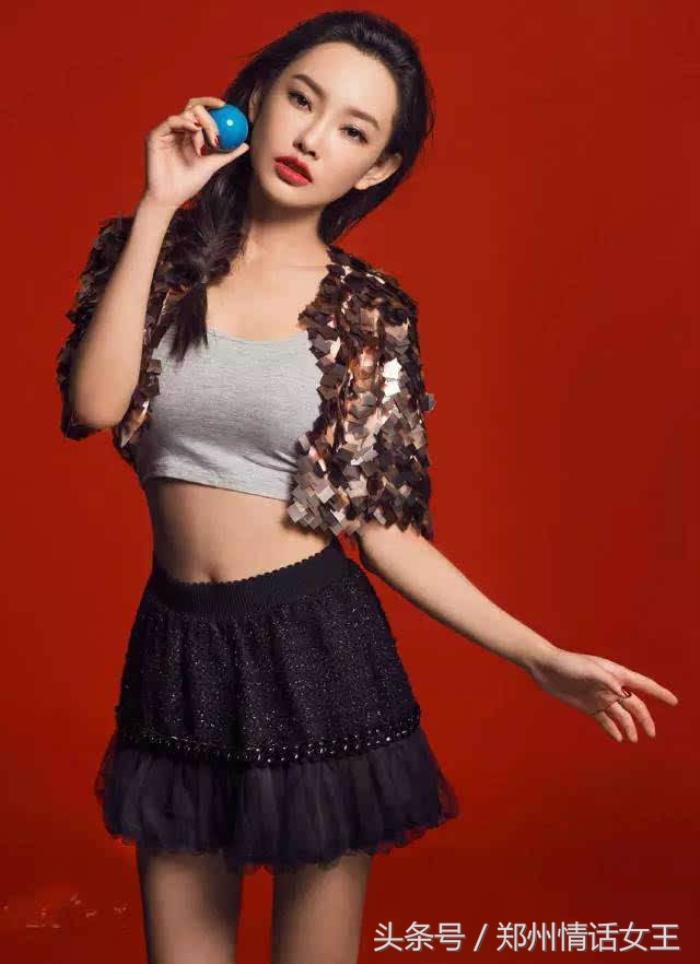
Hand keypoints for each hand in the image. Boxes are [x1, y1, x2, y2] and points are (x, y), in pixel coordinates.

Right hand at [142, 95, 249, 210]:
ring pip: (184, 114)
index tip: (226, 107)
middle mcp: (177, 130)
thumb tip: (245, 144)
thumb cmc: (188, 184)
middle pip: (192, 109)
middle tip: (219, 131)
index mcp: (189, 135)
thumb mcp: (212, 166)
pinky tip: (196, 130)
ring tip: (211, 141)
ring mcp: (165, 132)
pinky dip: (184, 122)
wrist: (170, 198)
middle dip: (209, 117)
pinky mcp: (155, 136)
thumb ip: (226, 154)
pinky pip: (171, 121)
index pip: (199, 112)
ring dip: (201, 123)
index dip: (211, 105)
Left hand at [525, 646, 678, 741]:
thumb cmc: (568, 664)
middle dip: (644, 719)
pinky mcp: (588, 705)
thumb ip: (607, 680)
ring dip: (628, 727)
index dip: (659, 693)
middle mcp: (611, 687)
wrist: (546, 668)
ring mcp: (600, 697)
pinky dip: (612, 729)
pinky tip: (618, 738)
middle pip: (634, 705)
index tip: (674, 702)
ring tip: (633, 739)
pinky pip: (604, 720)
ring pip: (620, 715)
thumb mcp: (588, 669)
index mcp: (615, 674)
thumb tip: (623, 692)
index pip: (643, 684)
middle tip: (650, 734)